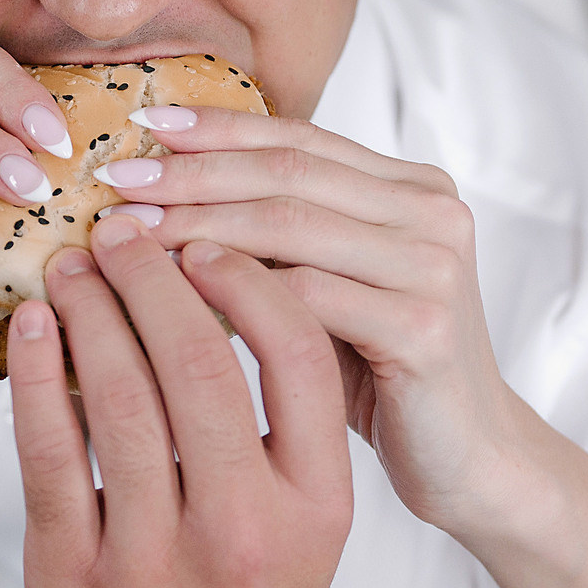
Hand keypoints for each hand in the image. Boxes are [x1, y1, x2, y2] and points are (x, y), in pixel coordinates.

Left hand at [9, 216, 354, 587]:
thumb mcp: (310, 525)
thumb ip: (282, 426)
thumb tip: (223, 295)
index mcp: (316, 503)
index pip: (296, 354)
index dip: (246, 280)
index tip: (205, 240)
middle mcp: (244, 528)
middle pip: (197, 361)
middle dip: (149, 279)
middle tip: (120, 231)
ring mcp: (157, 559)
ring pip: (117, 398)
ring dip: (87, 313)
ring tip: (71, 265)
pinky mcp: (79, 581)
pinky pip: (50, 456)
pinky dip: (37, 379)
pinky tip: (34, 332)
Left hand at [93, 107, 542, 536]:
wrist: (471, 461)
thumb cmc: (387, 376)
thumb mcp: (335, 288)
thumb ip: (283, 240)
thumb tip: (161, 196)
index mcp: (414, 189)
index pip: (301, 138)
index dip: (218, 127)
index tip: (142, 125)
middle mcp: (433, 212)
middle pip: (289, 172)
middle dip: (193, 171)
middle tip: (115, 179)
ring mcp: (434, 266)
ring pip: (291, 225)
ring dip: (198, 224)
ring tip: (129, 234)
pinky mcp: (423, 327)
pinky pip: (308, 296)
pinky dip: (235, 292)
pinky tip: (178, 298)